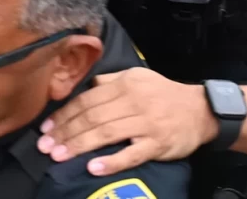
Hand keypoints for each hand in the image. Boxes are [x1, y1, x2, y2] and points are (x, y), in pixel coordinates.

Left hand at [37, 69, 218, 175]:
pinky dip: (111, 161)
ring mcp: (146, 123)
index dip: (64, 114)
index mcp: (125, 84)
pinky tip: (93, 168)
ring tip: (59, 157)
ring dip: (79, 146)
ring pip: (106, 133)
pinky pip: (131, 154)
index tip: (46, 128)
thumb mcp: (137, 78)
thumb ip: (109, 81)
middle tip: (46, 146)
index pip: (86, 100)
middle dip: (65, 132)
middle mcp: (133, 101)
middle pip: (92, 117)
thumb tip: (84, 86)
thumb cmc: (164, 94)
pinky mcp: (157, 144)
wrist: (201, 110)